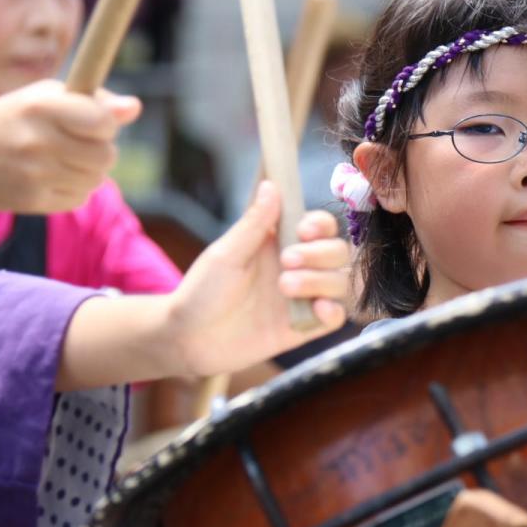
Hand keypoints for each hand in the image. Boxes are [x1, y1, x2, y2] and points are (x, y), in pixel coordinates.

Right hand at [0, 79, 140, 212]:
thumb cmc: (11, 121)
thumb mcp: (43, 98)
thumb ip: (92, 101)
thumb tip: (134, 108)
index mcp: (40, 107)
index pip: (103, 121)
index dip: (107, 124)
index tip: (96, 123)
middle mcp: (36, 141)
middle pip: (107, 155)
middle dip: (100, 150)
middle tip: (77, 144)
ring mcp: (33, 174)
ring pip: (97, 179)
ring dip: (89, 171)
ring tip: (62, 160)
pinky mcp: (32, 200)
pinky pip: (80, 197)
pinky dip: (74, 189)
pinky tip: (51, 177)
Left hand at [167, 182, 349, 376]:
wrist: (187, 341)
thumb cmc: (201, 292)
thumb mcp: (226, 254)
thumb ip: (254, 223)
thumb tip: (271, 185)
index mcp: (280, 243)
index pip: (319, 225)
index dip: (320, 224)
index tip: (303, 230)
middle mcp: (298, 268)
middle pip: (337, 251)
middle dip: (319, 253)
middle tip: (288, 260)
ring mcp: (303, 298)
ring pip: (339, 281)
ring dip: (321, 280)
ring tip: (285, 286)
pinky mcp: (303, 327)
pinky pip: (335, 317)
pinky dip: (333, 312)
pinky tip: (316, 309)